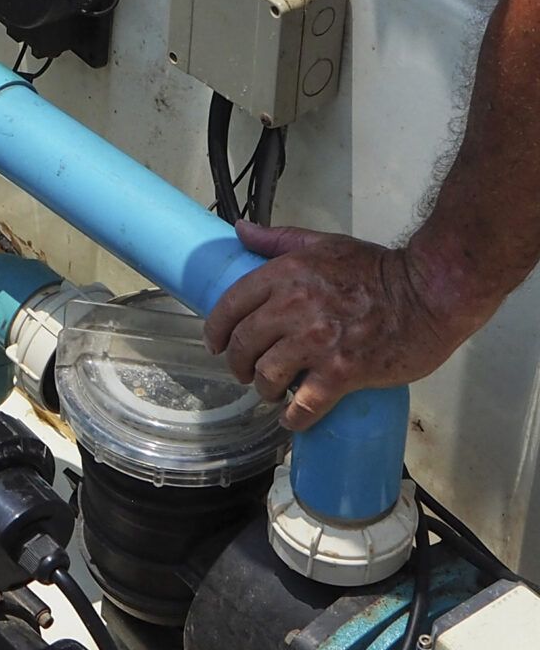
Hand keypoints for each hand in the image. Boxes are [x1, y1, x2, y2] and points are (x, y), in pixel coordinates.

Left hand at [203, 223, 475, 429]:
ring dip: (263, 389)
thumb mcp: (324, 244)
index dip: (216, 330)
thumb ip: (278, 240)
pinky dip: (294, 417)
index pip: (230, 305)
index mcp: (284, 274)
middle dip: (238, 364)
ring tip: (271, 392)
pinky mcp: (342, 371)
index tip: (216, 343)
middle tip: (245, 373)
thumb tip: (240, 229)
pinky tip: (292, 420)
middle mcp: (293, 307)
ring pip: (267, 375)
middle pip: (244, 344)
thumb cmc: (380, 269)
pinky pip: (305, 403)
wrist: (432, 292)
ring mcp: (316, 341)